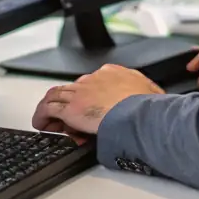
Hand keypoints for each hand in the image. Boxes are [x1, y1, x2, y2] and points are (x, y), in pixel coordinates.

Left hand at [31, 64, 163, 138]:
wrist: (137, 113)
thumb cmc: (147, 106)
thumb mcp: (152, 92)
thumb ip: (149, 92)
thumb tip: (156, 96)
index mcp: (114, 73)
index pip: (93, 82)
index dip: (88, 98)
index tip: (89, 113)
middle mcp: (94, 79)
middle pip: (74, 89)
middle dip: (70, 105)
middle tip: (69, 123)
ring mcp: (81, 92)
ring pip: (57, 95)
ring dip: (52, 109)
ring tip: (49, 122)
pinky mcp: (70, 108)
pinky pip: (48, 108)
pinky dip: (42, 116)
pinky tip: (41, 124)